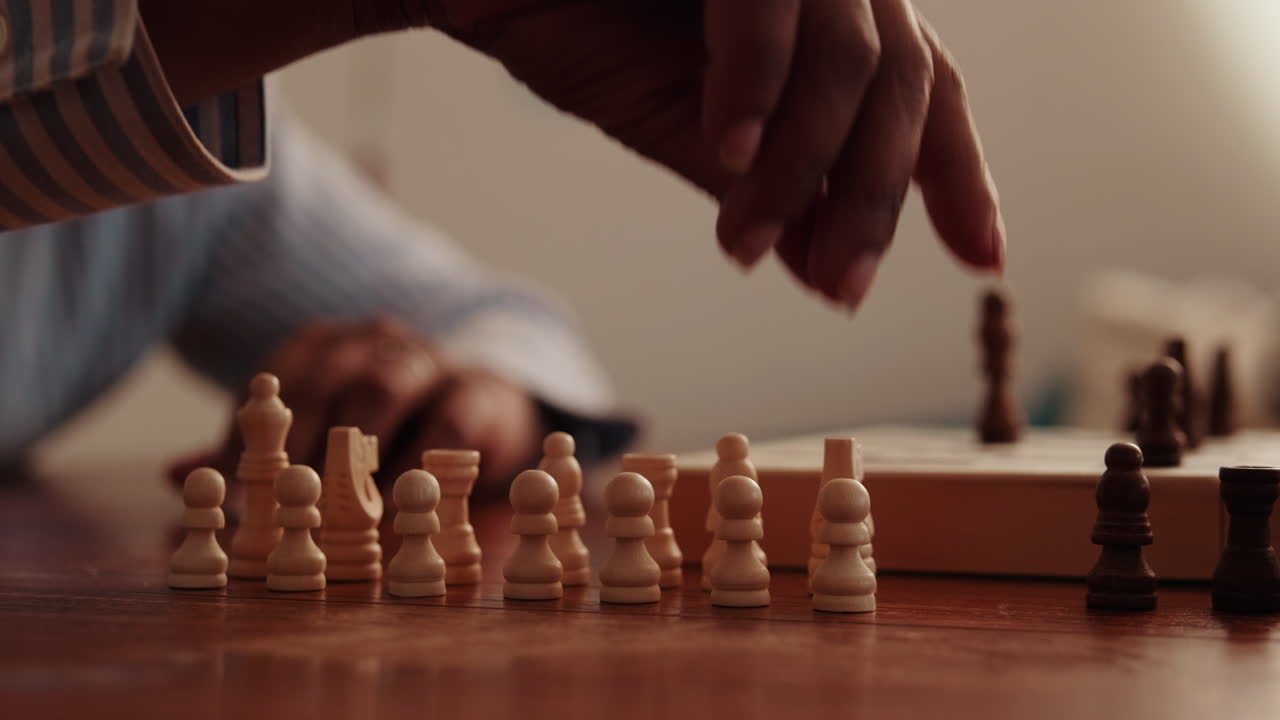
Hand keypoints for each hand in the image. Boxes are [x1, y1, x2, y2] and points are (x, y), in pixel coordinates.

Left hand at [168, 317, 543, 496]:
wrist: (488, 407)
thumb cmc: (392, 428)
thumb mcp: (325, 436)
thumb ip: (261, 456)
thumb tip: (174, 473)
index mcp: (328, 346)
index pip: (276, 382)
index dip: (249, 436)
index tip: (232, 495)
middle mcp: (375, 341)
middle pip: (326, 378)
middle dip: (297, 440)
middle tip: (279, 499)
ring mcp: (430, 360)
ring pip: (384, 386)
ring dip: (354, 448)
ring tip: (334, 502)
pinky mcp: (479, 392)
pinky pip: (447, 419)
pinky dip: (418, 461)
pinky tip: (398, 501)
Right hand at [417, 0, 1002, 306]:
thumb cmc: (574, 30)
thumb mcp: (688, 132)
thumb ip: (767, 191)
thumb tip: (829, 274)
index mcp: (822, 12)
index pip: (923, 89)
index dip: (955, 173)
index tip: (981, 259)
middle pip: (904, 80)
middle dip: (878, 200)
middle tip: (839, 293)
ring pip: (852, 53)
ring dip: (804, 167)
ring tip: (745, 247)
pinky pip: (768, 1)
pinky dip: (755, 85)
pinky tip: (726, 156)